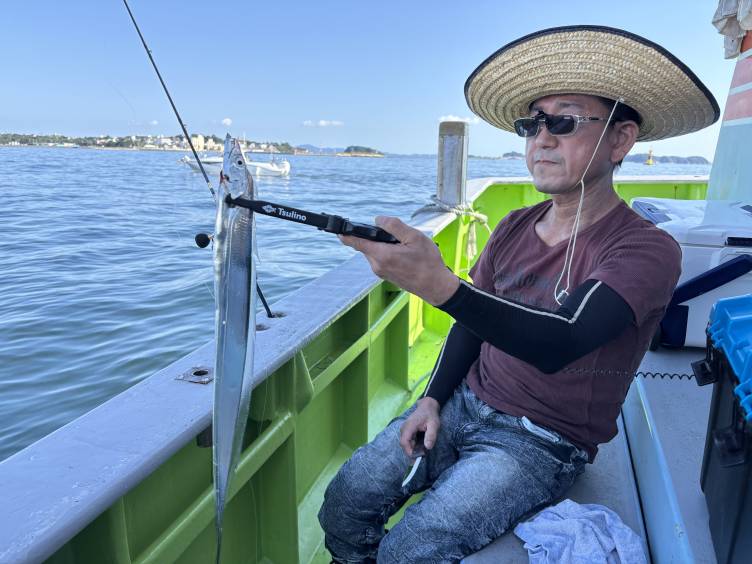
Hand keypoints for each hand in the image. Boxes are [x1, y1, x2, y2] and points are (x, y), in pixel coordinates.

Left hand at [338, 216, 459, 305]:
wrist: (436, 287)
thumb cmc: (428, 263)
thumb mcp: (414, 237)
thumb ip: (394, 226)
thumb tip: (378, 219)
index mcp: (382, 255)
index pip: (356, 242)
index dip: (346, 233)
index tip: (337, 227)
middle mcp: (377, 265)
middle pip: (368, 244)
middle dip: (378, 236)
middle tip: (400, 237)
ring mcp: (381, 272)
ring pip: (375, 250)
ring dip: (385, 244)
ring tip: (406, 247)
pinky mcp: (386, 275)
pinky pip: (381, 257)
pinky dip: (389, 252)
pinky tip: (406, 254)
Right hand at [399, 397, 440, 457]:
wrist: (427, 407)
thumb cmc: (430, 415)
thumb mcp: (434, 425)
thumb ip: (431, 435)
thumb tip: (428, 447)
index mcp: (409, 426)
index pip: (404, 442)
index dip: (409, 451)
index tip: (418, 457)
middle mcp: (404, 428)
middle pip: (404, 444)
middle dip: (412, 452)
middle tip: (423, 454)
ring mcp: (404, 430)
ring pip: (405, 444)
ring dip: (413, 448)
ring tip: (423, 449)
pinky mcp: (406, 431)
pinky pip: (408, 441)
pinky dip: (414, 445)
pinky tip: (421, 444)